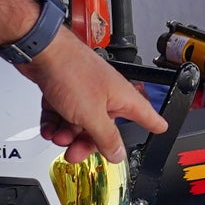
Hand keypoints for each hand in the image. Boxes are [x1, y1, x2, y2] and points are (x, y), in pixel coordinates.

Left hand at [21, 31, 166, 161]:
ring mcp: (85, 92)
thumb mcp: (91, 114)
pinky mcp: (65, 90)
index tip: (161, 129)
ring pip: (80, 124)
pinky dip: (55, 124)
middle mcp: (106, 95)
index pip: (146, 115)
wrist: (42, 51)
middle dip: (87, 143)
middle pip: (104, 129)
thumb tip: (119, 154)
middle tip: (74, 153)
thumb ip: (106, 137)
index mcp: (121, 98)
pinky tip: (49, 129)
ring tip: (58, 136)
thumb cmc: (71, 71)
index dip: (154, 124)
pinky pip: (62, 115)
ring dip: (67, 135)